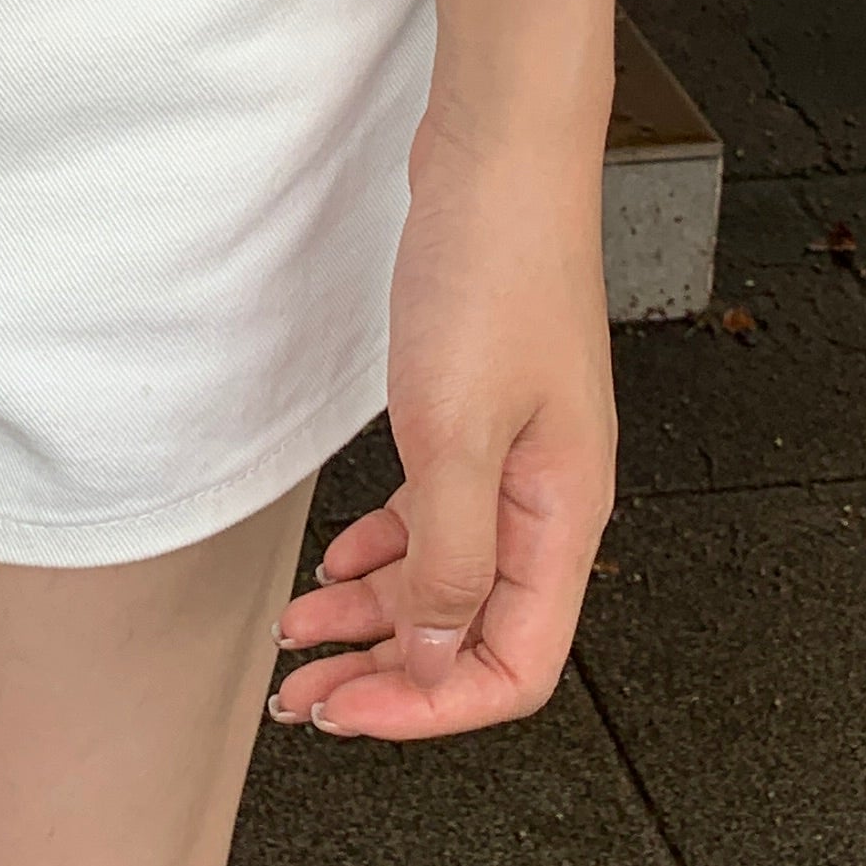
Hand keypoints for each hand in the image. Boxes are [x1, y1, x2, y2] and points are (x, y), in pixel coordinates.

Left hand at [269, 100, 615, 740]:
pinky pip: (439, 515)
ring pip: (448, 575)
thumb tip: (435, 653)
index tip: (348, 711)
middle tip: (305, 698)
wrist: (500, 154)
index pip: (514, 667)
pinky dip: (388, 551)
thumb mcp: (453, 431)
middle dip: (389, 675)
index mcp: (565, 519)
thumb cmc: (493, 272)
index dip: (430, 706)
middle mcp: (551, 501)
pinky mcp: (481, 413)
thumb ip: (449, 554)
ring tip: (301, 638)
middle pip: (476, 633)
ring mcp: (518, 456)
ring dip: (375, 615)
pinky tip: (341, 559)